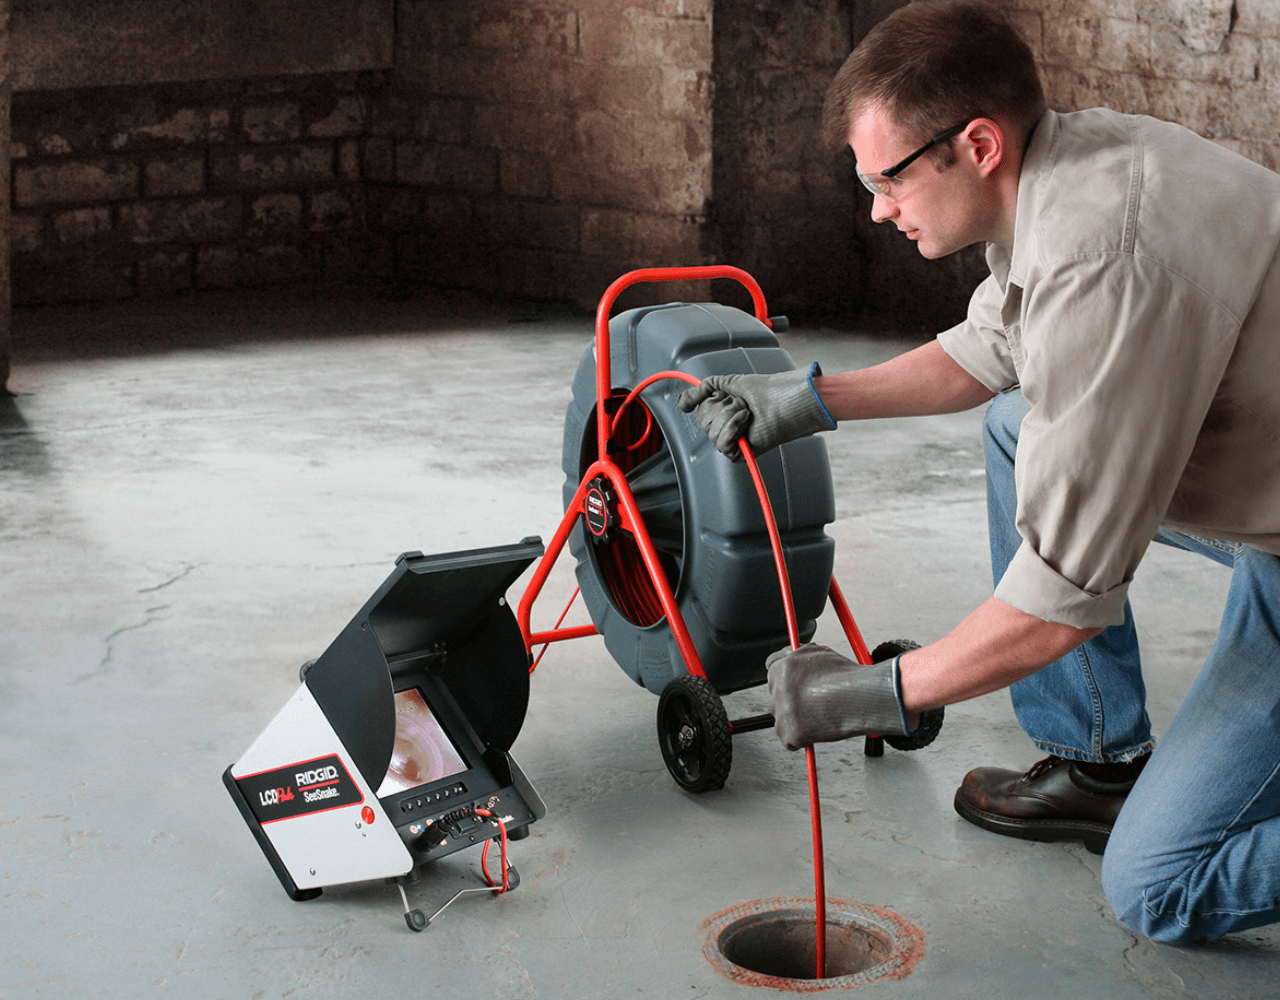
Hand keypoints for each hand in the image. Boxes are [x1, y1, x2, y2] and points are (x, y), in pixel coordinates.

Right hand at [677, 363, 834, 460]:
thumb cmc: (769, 392)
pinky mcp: (741, 453)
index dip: (702, 401)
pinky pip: (721, 445)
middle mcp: (728, 426)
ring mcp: (734, 440)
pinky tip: (746, 422)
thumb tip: (683, 401)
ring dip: (730, 416)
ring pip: (711, 433)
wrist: (785, 401)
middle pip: (702, 421)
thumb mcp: (730, 383)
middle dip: (722, 407)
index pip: (699, 410)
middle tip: (741, 403)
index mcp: (725, 410)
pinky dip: (732, 429)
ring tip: (747, 412)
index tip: (710, 398)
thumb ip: (705, 388)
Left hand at [766, 643, 908, 750]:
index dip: (785, 679)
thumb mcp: (818, 652)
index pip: (771, 672)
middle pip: (776, 698)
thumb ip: (797, 655)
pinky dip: (803, 739)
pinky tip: (820, 728)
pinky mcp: (789, 734)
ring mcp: (781, 713)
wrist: (859, 697)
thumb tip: (789, 654)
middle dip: (792, 702)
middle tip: (813, 704)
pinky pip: (791, 741)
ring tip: (822, 715)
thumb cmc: (844, 676)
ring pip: (784, 720)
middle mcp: (776, 689)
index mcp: (780, 668)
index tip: (794, 686)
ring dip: (798, 721)